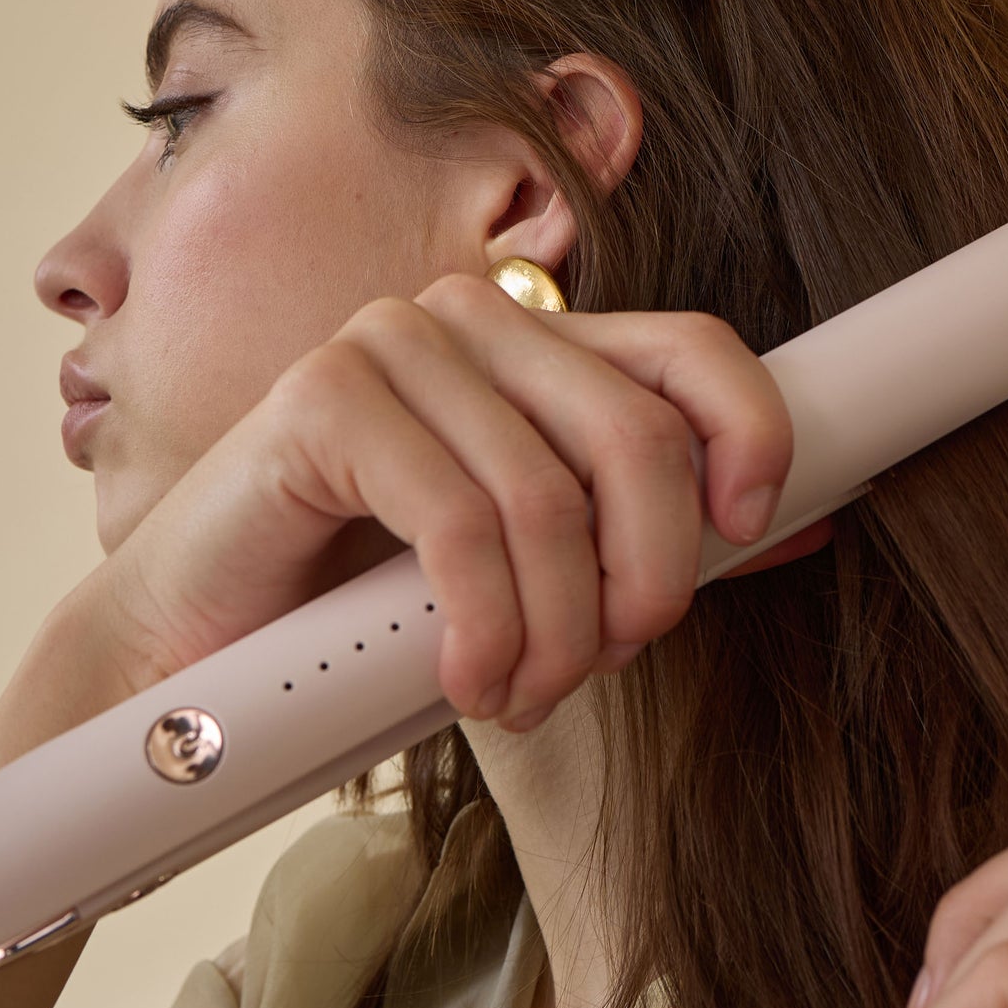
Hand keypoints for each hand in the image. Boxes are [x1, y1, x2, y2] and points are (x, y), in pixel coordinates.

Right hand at [97, 273, 828, 729]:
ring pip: (549, 497)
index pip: (690, 347)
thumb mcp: (539, 564)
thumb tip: (801, 522)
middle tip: (610, 653)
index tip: (747, 525)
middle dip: (648, 574)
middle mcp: (476, 319)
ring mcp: (396, 343)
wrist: (207, 635)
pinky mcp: (328, 396)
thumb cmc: (378, 598)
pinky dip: (487, 627)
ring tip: (526, 688)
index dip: (749, 429)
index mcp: (539, 344)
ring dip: (558, 630)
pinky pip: (462, 525)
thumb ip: (651, 532)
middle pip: (637, 431)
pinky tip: (469, 678)